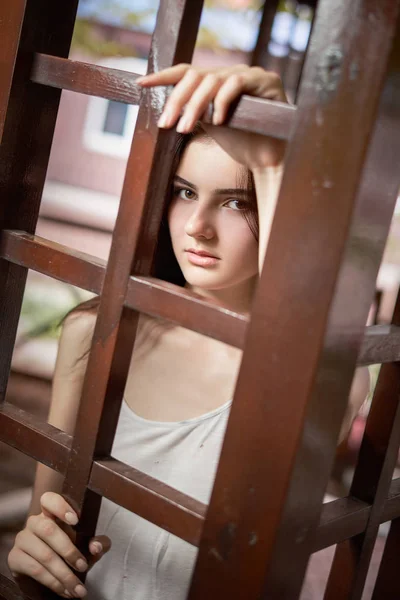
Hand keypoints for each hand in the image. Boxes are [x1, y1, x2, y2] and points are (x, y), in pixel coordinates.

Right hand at [7, 492, 110, 598]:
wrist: (49, 575)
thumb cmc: (70, 553)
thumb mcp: (88, 546)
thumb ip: (98, 543)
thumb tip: (95, 547)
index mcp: (51, 512)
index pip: (49, 499)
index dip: (60, 507)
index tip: (76, 520)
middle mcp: (34, 522)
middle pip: (48, 530)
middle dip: (69, 551)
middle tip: (83, 566)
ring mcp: (23, 539)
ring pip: (44, 555)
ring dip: (64, 574)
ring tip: (78, 588)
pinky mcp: (15, 558)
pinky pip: (35, 570)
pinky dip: (53, 583)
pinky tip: (65, 590)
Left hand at [137, 63, 287, 170]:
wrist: (268, 158)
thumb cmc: (240, 142)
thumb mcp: (209, 124)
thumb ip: (193, 111)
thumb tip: (166, 109)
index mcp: (215, 82)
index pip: (185, 72)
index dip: (163, 76)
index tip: (141, 84)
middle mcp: (230, 73)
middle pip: (194, 75)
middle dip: (177, 100)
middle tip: (166, 124)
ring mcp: (248, 74)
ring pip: (212, 81)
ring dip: (194, 106)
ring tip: (185, 128)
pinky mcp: (265, 81)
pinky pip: (237, 84)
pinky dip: (223, 102)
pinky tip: (218, 121)